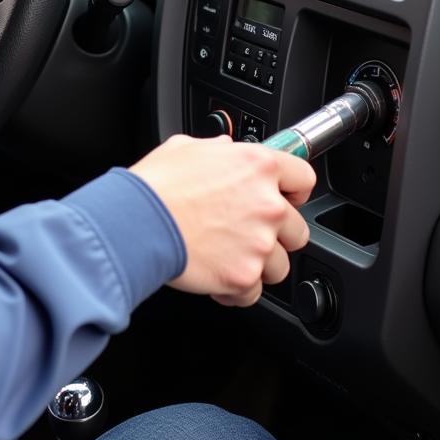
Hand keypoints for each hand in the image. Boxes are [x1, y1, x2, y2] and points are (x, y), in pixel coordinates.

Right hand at [129, 134, 314, 307]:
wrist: (135, 222)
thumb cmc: (155, 185)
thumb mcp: (186, 147)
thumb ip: (218, 150)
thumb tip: (225, 151)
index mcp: (257, 166)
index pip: (304, 178)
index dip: (293, 191)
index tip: (286, 199)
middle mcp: (267, 204)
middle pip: (297, 229)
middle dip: (275, 234)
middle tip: (245, 233)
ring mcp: (259, 243)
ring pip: (280, 265)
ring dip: (257, 264)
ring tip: (227, 257)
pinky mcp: (244, 275)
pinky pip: (253, 292)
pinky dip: (236, 289)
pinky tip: (217, 276)